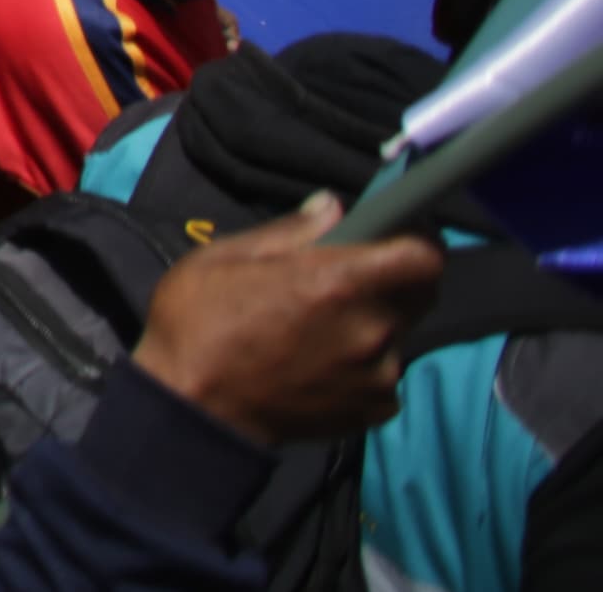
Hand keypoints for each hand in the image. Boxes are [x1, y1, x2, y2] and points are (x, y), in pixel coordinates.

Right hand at [131, 195, 443, 446]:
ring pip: (398, 334)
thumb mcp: (225, 258)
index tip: (395, 233)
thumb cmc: (197, 324)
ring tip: (320, 330)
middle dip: (394, 278)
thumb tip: (334, 207)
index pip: (425, 255)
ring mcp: (378, 375)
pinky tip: (321, 365)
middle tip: (348, 278)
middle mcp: (371, 329)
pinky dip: (364, 365)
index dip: (418, 239)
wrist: (192, 411)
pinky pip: (385, 374)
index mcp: (338, 282)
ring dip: (373, 324)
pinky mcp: (374, 410)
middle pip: (421, 293)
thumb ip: (290, 232)